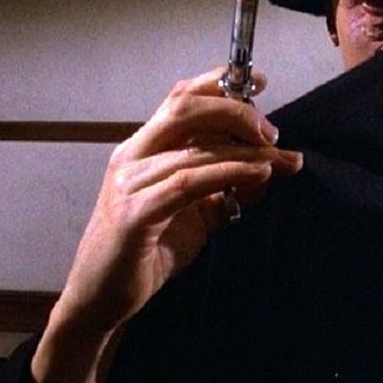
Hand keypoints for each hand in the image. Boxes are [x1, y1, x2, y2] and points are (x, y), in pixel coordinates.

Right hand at [31, 66, 302, 382]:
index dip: (218, 82)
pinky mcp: (134, 215)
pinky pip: (188, 184)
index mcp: (142, 149)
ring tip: (280, 160)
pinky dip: (227, 174)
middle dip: (235, 112)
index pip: (179, 98)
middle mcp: (132, 157)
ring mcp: (129, 184)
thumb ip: (224, 186)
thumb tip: (269, 167)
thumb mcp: (194, 212)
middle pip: (185, 109)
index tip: (257, 81)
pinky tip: (255, 177)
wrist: (101, 301)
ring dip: (246, 152)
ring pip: (194, 149)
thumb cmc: (146, 253)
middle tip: (271, 133)